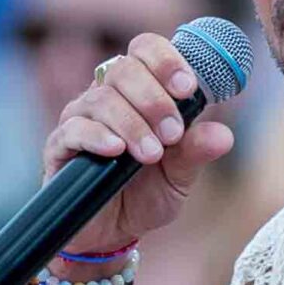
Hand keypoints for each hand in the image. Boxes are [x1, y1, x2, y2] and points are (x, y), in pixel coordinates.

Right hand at [40, 32, 236, 254]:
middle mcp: (108, 97)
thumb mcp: (179, 177)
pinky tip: (116, 150)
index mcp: (139, 92)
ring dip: (132, 124)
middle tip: (172, 133)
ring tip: (151, 154)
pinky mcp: (60, 147)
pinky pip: (74, 129)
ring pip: (102, 99)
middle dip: (154, 99)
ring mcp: (80, 119)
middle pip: (123, 69)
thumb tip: (223, 135)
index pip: (145, 49)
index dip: (166, 60)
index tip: (187, 88)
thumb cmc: (145, 195)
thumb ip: (196, 153)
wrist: (112, 235)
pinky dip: (98, 136)